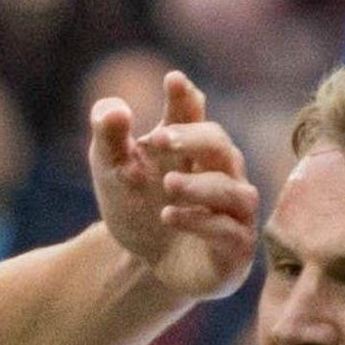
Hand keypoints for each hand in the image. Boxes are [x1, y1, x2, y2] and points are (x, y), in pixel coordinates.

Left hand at [88, 70, 261, 302]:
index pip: (193, 114)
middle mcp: (221, 172)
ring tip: (167, 183)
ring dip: (199, 185)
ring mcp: (233, 210)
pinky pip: (227, 231)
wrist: (145, 265)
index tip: (172, 80)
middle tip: (159, 139)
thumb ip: (110, 138)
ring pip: (230, 190)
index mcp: (191, 147)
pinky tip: (168, 216)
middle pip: (218, 145)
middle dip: (192, 138)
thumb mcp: (112, 172)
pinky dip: (199, 221)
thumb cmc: (138, 208)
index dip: (185, 98)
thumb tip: (112, 109)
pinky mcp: (235, 247)